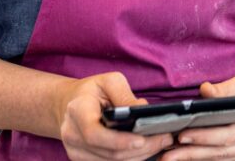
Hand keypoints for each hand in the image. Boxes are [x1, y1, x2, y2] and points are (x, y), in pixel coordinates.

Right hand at [54, 71, 173, 160]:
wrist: (69, 103)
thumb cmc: (92, 90)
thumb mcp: (109, 81)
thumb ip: (125, 95)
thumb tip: (144, 111)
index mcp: (77, 111)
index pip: (95, 134)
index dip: (119, 141)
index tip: (142, 140)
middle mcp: (72, 135)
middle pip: (108, 153)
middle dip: (140, 149)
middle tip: (165, 139)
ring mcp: (76, 151)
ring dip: (139, 156)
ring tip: (161, 143)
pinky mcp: (83, 160)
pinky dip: (131, 159)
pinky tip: (147, 149)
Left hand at [161, 66, 234, 159]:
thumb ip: (227, 88)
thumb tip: (203, 92)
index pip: (228, 136)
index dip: (204, 137)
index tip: (181, 136)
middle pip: (222, 152)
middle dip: (192, 154)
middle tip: (166, 156)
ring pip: (223, 157)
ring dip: (196, 158)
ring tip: (171, 157)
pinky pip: (227, 156)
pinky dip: (207, 155)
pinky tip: (189, 154)